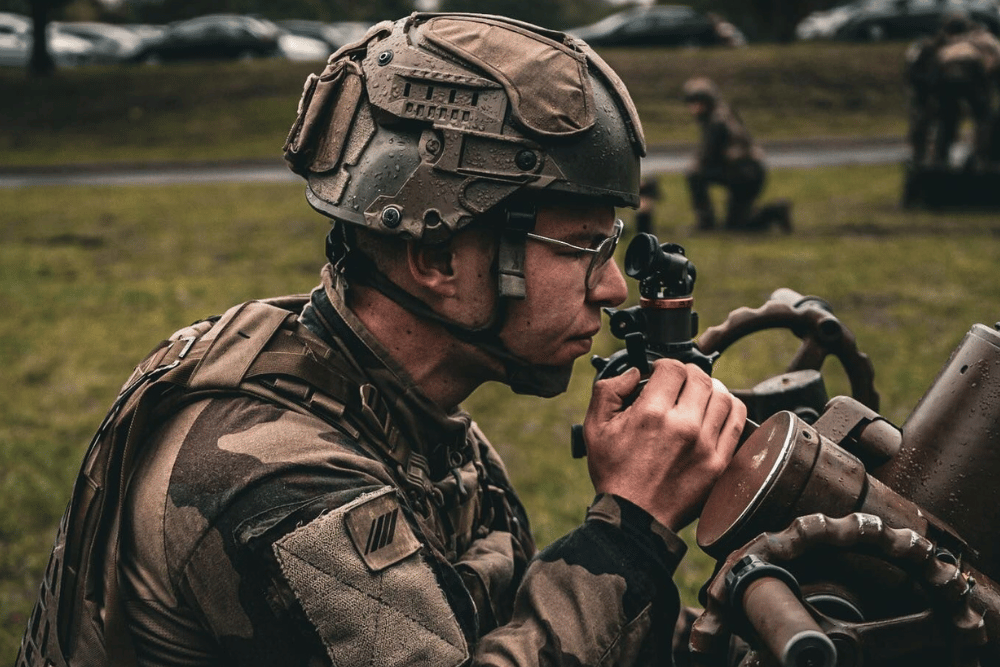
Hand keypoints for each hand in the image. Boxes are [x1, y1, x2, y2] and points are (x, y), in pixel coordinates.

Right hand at [583, 359, 745, 531]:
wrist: (634, 517)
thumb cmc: (614, 474)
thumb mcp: (594, 428)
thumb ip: (608, 390)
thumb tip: (634, 373)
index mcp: (651, 414)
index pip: (673, 368)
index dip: (664, 365)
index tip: (659, 374)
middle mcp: (683, 426)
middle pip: (700, 377)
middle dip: (687, 374)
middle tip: (677, 384)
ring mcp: (706, 445)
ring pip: (723, 395)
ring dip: (711, 389)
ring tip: (698, 396)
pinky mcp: (719, 462)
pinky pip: (737, 421)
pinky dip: (729, 409)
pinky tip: (714, 412)